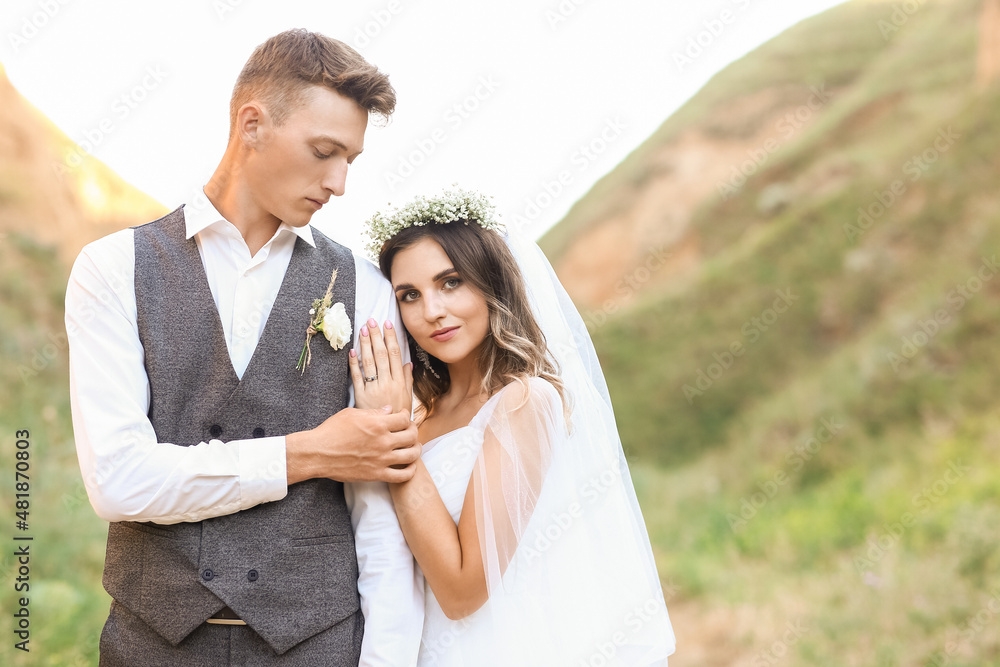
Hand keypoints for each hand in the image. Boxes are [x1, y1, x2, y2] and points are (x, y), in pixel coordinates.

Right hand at [286, 406, 420, 483]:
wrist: (318, 453)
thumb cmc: (331, 431)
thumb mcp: (352, 413)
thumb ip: (374, 412)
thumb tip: (389, 410)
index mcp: (377, 424)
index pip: (405, 418)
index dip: (406, 416)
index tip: (403, 416)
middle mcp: (383, 441)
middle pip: (411, 435)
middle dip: (413, 431)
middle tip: (410, 431)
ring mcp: (381, 459)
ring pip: (412, 455)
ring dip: (416, 449)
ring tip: (414, 447)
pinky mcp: (377, 474)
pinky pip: (402, 476)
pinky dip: (410, 471)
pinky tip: (409, 466)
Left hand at [350, 318, 413, 412]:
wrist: (388, 435)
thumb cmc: (398, 415)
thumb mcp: (407, 398)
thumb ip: (407, 380)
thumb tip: (408, 364)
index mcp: (400, 382)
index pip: (396, 354)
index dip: (391, 338)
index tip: (387, 324)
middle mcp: (388, 383)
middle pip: (382, 355)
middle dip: (377, 336)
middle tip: (372, 321)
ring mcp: (374, 389)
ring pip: (370, 362)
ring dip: (366, 345)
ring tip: (363, 330)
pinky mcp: (361, 396)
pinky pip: (357, 377)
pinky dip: (354, 363)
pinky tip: (352, 351)